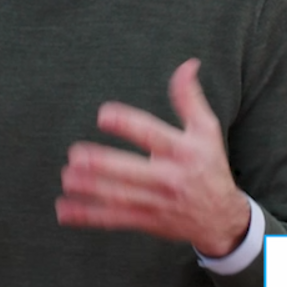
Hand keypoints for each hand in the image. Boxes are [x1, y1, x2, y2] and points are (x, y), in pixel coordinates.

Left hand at [55, 58, 250, 256]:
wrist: (222, 218)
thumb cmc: (209, 165)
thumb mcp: (206, 130)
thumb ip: (190, 99)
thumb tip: (188, 64)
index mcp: (182, 151)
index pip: (152, 135)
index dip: (127, 124)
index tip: (103, 115)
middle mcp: (169, 178)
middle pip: (132, 170)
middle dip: (104, 165)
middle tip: (76, 155)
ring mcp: (157, 202)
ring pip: (119, 196)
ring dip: (91, 189)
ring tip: (67, 177)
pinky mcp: (146, 221)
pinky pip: (114, 219)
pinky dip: (88, 216)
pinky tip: (64, 209)